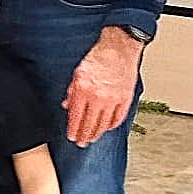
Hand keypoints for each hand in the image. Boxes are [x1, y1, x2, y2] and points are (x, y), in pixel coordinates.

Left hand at [62, 29, 141, 146]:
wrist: (118, 49)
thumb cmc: (96, 59)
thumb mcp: (76, 74)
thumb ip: (71, 92)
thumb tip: (66, 106)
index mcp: (83, 91)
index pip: (76, 117)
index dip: (73, 129)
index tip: (71, 137)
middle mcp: (98, 97)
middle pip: (90, 123)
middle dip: (84, 136)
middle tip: (81, 144)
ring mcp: (113, 99)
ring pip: (104, 123)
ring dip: (97, 133)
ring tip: (92, 139)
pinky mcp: (126, 98)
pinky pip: (118, 117)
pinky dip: (112, 124)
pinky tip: (107, 128)